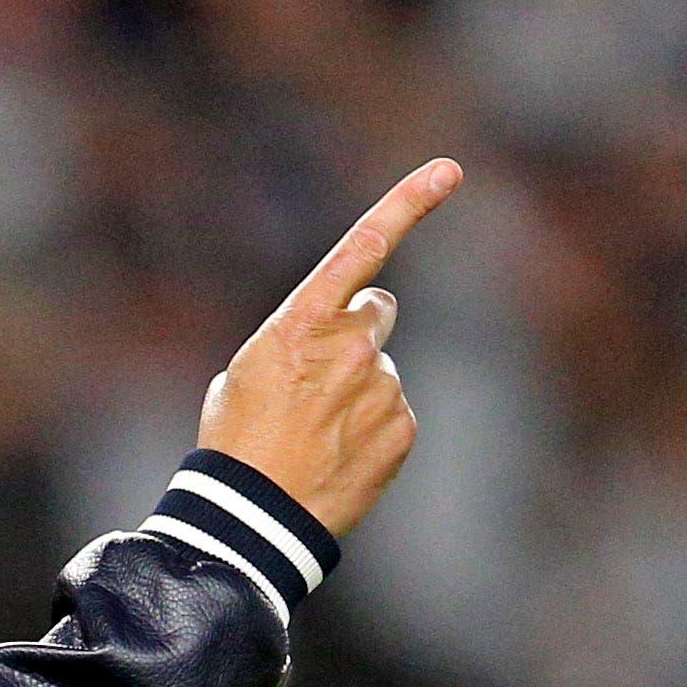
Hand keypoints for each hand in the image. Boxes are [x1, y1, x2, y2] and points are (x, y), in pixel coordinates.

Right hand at [197, 158, 463, 539]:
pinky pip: (393, 412)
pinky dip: (371, 428)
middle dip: (360, 331)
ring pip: (381, 369)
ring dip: (357, 391)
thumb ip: (301, 337)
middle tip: (321, 378)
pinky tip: (337, 455)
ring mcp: (382, 386)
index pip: (364, 246)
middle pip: (378, 311)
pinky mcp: (401, 426)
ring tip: (316, 434)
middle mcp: (351, 344)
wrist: (255, 516)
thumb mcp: (248, 370)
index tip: (448, 170)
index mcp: (302, 321)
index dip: (409, 202)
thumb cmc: (238, 441)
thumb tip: (338, 341)